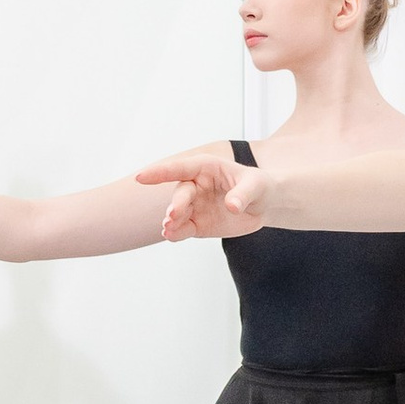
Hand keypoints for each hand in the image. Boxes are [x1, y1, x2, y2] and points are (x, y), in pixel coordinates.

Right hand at [137, 147, 263, 241]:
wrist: (264, 205)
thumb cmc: (259, 186)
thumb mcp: (256, 186)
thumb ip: (243, 194)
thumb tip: (231, 205)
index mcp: (205, 168)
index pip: (180, 168)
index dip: (160, 172)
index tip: (140, 177)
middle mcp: (195, 186)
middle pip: (180, 194)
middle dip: (175, 204)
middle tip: (173, 215)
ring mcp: (194, 205)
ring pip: (177, 213)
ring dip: (171, 220)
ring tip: (168, 228)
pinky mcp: (197, 224)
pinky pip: (183, 229)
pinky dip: (176, 233)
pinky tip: (170, 235)